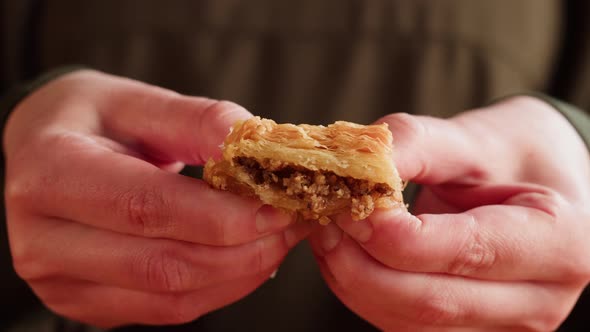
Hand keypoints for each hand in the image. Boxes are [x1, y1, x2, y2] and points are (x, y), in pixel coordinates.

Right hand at [3, 70, 308, 326]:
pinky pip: (165, 310)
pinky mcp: (85, 302)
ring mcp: (60, 280)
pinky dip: (218, 289)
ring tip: (276, 240)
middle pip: (162, 263)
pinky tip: (245, 260)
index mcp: (51, 173)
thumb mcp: (136, 101)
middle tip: (289, 224)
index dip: (220, 215)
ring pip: (170, 296)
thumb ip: (196, 120)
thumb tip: (254, 143)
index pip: (146, 206)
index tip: (277, 206)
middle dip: (242, 249)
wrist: (44, 151)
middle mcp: (43, 239)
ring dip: (238, 273)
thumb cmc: (92, 120)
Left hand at [309, 96, 589, 330]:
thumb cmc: (508, 155)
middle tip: (326, 217)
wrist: (532, 182)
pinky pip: (402, 324)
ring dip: (353, 280)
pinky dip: (362, 291)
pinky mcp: (467, 330)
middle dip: (361, 263)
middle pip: (431, 301)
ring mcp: (501, 325)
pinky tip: (348, 253)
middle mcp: (537, 299)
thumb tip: (355, 164)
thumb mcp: (472, 137)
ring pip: (408, 322)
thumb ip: (415, 145)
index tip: (349, 202)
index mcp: (558, 242)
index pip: (466, 251)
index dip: (395, 235)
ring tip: (330, 230)